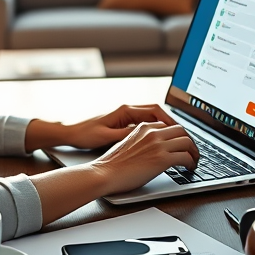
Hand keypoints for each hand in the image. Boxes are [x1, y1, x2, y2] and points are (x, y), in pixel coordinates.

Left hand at [25, 104, 176, 151]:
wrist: (70, 133)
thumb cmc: (85, 133)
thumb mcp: (107, 136)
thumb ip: (128, 134)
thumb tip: (147, 135)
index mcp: (125, 111)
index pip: (155, 111)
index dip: (170, 121)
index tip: (180, 132)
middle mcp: (127, 110)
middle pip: (158, 113)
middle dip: (172, 124)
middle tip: (184, 137)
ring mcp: (126, 116)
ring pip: (153, 119)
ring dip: (165, 128)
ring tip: (176, 141)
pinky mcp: (123, 124)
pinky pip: (145, 125)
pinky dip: (156, 132)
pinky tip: (160, 143)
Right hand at [91, 121, 198, 195]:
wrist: (104, 173)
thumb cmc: (111, 164)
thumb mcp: (126, 143)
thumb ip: (141, 141)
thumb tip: (151, 149)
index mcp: (143, 127)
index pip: (168, 125)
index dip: (177, 135)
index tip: (180, 143)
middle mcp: (152, 132)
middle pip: (181, 130)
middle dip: (189, 140)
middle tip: (192, 151)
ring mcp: (158, 145)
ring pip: (187, 141)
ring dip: (193, 152)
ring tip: (194, 160)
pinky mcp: (162, 159)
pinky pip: (185, 157)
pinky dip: (191, 162)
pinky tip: (189, 168)